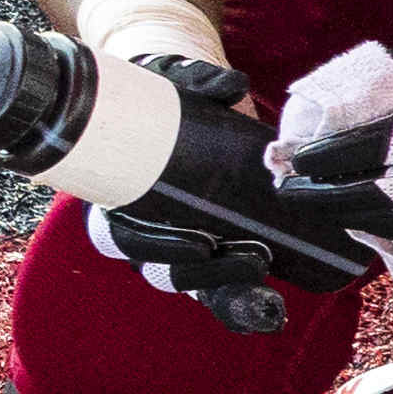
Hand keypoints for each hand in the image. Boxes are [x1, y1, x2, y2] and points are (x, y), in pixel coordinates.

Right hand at [92, 52, 375, 330]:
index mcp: (122, 197)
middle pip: (162, 271)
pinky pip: (219, 294)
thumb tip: (230, 85)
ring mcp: (177, 247)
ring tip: (265, 267)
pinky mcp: (210, 256)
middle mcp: (145, 230)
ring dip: (228, 286)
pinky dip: (242, 305)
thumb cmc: (167, 102)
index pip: (123, 238)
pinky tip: (270, 310)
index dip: (155, 247)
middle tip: (252, 256)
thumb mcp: (176, 86)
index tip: (200, 242)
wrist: (181, 108)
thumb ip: (198, 82)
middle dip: (206, 273)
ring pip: (193, 284)